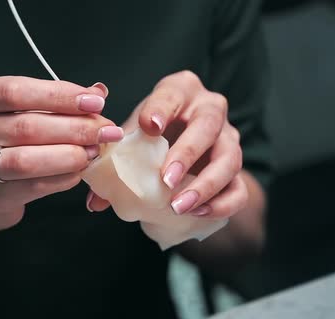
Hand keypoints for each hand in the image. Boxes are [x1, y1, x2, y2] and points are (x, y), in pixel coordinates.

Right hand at [0, 77, 120, 236]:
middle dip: (75, 127)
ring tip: (95, 152)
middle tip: (106, 130)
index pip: (17, 90)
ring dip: (70, 155)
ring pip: (28, 159)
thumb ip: (52, 102)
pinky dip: (62, 178)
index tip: (96, 101)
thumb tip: (98, 90)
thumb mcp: (15, 114)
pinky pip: (32, 186)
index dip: (60, 95)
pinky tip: (79, 172)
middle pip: (27, 125)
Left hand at [87, 71, 247, 219]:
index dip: (162, 109)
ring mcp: (229, 139)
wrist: (180, 148)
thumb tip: (95, 201)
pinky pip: (239, 189)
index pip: (172, 94)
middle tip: (166, 179)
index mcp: (181, 90)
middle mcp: (211, 108)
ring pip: (230, 159)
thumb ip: (113, 162)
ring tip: (178, 206)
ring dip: (205, 185)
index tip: (150, 126)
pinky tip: (197, 212)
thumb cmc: (152, 133)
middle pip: (208, 125)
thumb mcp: (132, 136)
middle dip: (187, 153)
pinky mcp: (237, 170)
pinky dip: (221, 204)